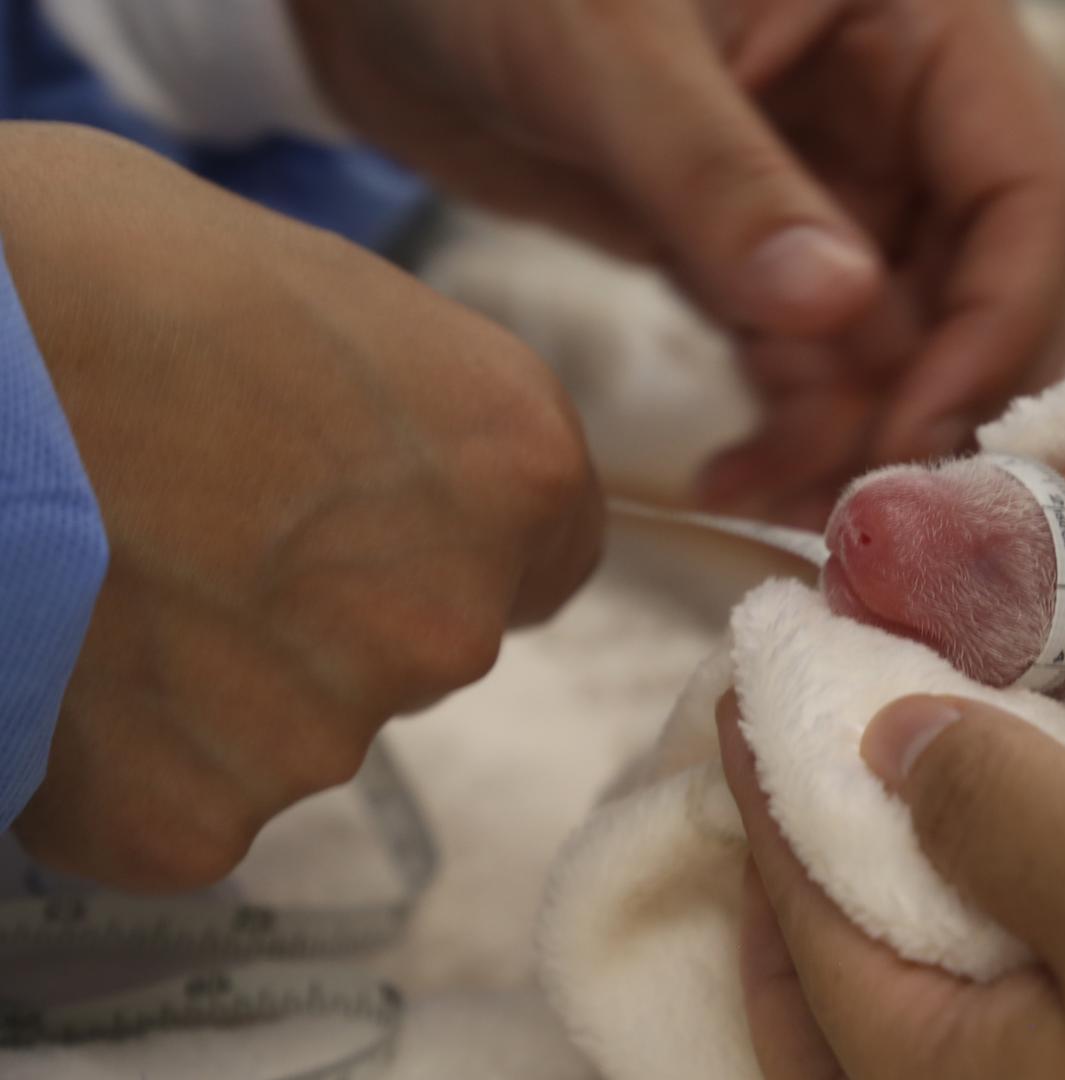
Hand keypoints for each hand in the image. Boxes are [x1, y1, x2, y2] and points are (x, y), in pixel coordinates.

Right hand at [4, 123, 602, 889]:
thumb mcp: (333, 301)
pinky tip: (58, 652)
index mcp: (516, 466)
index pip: (544, 561)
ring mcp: (325, 732)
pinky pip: (179, 800)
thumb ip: (416, 423)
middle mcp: (451, 619)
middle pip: (421, 645)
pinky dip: (120, 756)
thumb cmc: (104, 263)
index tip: (349, 504)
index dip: (439, 532)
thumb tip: (411, 483)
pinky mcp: (189, 820)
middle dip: (329, 604)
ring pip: (296, 726)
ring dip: (220, 682)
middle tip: (189, 520)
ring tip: (105, 571)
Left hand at [292, 0, 1064, 524]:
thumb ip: (721, 178)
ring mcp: (836, 188)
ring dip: (861, 436)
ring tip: (772, 499)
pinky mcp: (760, 251)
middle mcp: (902, 110)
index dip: (1001, 320)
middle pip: (990, 285)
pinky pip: (820, 361)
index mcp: (918, 22)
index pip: (1031, 187)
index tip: (921, 430)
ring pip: (907, 342)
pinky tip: (732, 478)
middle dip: (935, 399)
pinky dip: (796, 430)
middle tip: (861, 502)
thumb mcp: (610, 53)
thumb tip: (837, 310)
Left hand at [719, 692, 1064, 1079]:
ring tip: (893, 801)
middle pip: (830, 1001)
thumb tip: (884, 744)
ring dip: (893, 909)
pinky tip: (1014, 879)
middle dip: (799, 877)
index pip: (800, 925)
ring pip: (917, 1021)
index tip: (749, 683)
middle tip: (795, 761)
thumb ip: (994, 806)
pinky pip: (1006, 1032)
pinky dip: (983, 947)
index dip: (767, 791)